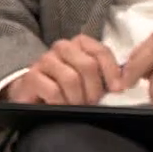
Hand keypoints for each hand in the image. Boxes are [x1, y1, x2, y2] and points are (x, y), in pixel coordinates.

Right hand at [3, 35, 125, 104]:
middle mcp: (62, 48)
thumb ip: (105, 77)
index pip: (101, 51)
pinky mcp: (31, 77)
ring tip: (77, 107)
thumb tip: (121, 86)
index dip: (112, 72)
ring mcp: (45, 61)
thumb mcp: (90, 80)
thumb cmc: (66, 89)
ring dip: (78, 98)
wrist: (34, 96)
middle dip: (94, 89)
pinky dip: (62, 103)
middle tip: (93, 104)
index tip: (117, 90)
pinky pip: (54, 90)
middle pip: (87, 65)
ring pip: (71, 78)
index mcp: (79, 44)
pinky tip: (62, 107)